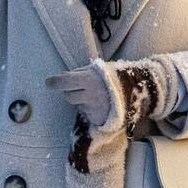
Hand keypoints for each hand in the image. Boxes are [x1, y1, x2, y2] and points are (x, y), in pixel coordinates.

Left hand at [47, 62, 162, 133]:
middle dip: (70, 91)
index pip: (64, 81)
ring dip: (80, 99)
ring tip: (93, 94)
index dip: (54, 82)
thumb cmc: (115, 77)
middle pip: (68, 95)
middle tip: (79, 87)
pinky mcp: (97, 118)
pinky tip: (100, 102)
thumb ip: (81, 73)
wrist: (138, 91)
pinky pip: (86, 112)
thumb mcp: (99, 70)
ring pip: (76, 104)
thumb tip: (62, 78)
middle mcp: (89, 94)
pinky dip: (90, 108)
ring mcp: (93, 107)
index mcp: (89, 79)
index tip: (49, 83)